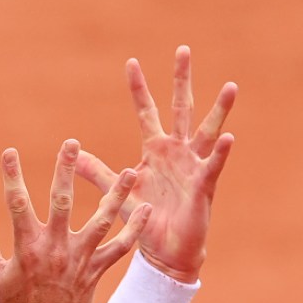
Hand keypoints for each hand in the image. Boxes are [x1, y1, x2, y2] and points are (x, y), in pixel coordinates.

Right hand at [0, 139, 149, 302]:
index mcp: (27, 247)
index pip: (17, 203)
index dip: (12, 176)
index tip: (10, 151)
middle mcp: (56, 249)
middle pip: (62, 201)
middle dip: (66, 170)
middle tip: (71, 143)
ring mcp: (79, 260)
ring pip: (101, 221)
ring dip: (117, 195)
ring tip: (131, 171)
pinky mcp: (96, 271)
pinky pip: (120, 249)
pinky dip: (134, 231)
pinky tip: (146, 211)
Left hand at [76, 47, 235, 283]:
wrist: (165, 252)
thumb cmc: (145, 220)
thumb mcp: (117, 192)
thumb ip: (97, 171)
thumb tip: (72, 153)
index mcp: (154, 150)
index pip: (146, 111)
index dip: (139, 88)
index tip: (131, 62)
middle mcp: (176, 152)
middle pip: (179, 108)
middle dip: (181, 80)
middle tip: (183, 50)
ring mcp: (192, 166)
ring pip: (207, 131)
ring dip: (219, 110)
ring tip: (230, 87)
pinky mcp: (202, 186)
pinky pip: (212, 165)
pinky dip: (220, 152)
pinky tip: (229, 137)